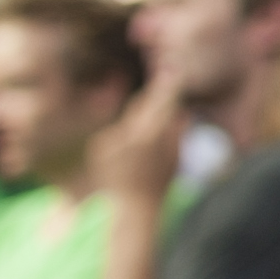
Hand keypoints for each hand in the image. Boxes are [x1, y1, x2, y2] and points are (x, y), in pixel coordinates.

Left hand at [81, 80, 189, 202]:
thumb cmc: (161, 182)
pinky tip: (128, 155)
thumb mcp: (177, 155)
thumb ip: (177, 129)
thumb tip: (179, 109)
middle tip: (160, 95)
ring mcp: (112, 140)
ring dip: (138, 126)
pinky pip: (116, 133)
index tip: (170, 73)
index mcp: (152, 136)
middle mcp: (129, 135)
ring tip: (144, 146)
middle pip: (143, 107)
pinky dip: (123, 138)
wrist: (134, 204)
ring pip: (130, 121)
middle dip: (152, 102)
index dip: (166, 87)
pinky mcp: (100, 146)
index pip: (160, 103)